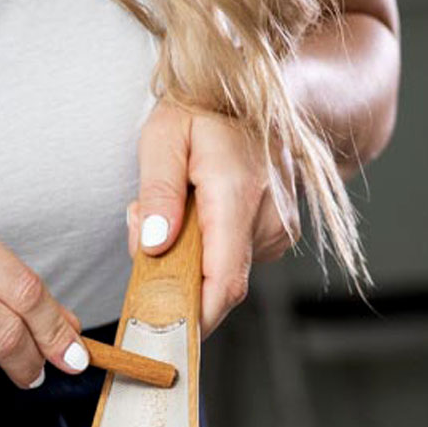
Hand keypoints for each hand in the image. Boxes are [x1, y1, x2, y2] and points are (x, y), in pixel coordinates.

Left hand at [129, 102, 297, 334]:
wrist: (260, 94)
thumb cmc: (206, 110)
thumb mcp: (163, 135)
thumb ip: (158, 191)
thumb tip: (155, 246)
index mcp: (238, 194)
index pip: (222, 284)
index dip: (192, 319)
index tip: (159, 332)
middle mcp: (269, 220)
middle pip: (215, 283)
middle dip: (172, 274)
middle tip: (148, 224)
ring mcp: (279, 231)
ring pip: (221, 273)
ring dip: (188, 257)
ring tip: (178, 206)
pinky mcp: (278, 236)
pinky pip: (233, 261)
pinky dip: (206, 248)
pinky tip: (200, 212)